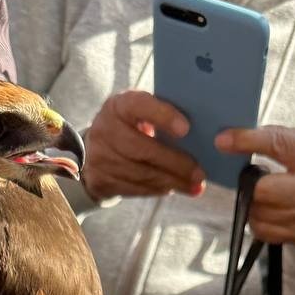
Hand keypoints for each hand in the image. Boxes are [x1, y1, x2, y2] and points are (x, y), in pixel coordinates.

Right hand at [81, 90, 205, 200]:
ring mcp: (100, 157)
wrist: (94, 150)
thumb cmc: (130, 126)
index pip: (140, 106)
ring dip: (171, 181)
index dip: (163, 117)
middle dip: (175, 163)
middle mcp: (106, 129)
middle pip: (143, 149)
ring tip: (194, 185)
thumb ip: (162, 116)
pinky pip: (136, 188)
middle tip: (199, 173)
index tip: (186, 129)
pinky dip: (158, 189)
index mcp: (119, 105)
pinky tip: (174, 188)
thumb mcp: (139, 113)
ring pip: (141, 173)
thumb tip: (200, 134)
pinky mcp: (101, 180)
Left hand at [214, 126, 294, 244]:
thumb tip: (236, 138)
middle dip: (250, 184)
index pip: (277, 144)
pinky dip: (257, 219)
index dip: (246, 141)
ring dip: (252, 202)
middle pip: (261, 190)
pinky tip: (267, 210)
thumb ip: (276, 137)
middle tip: (252, 180)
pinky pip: (260, 229)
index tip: (223, 140)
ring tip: (265, 194)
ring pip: (257, 212)